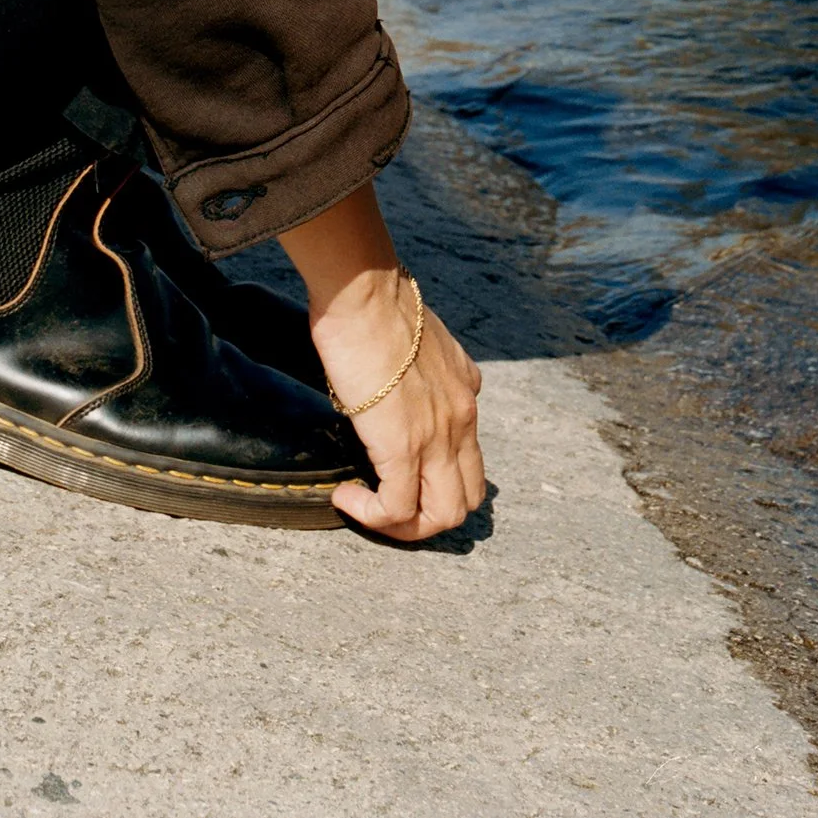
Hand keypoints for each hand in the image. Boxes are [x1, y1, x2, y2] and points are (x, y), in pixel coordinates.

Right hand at [277, 183, 484, 540]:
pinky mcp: (403, 447)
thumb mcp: (421, 335)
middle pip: (467, 500)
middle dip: (427, 516)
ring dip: (404, 527)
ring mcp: (437, 437)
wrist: (365, 290)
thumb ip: (426, 365)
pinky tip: (345, 496)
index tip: (400, 475)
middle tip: (386, 504)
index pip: (472, 462)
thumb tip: (403, 377)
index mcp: (466, 393)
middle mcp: (462, 420)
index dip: (438, 481)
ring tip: (368, 509)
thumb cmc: (376, 301)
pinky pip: (397, 508)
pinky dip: (371, 515)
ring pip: (442, 516)